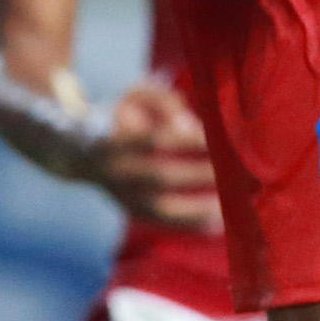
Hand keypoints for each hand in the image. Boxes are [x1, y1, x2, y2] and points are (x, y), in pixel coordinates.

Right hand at [94, 81, 221, 232]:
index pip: (155, 140)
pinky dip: (189, 225)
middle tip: (240, 173)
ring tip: (233, 205)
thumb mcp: (136, 95)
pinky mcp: (130, 209)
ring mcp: (120, 195)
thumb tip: (189, 125)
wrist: (79, 150)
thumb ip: (163, 102)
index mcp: (114, 138)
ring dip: (199, 209)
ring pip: (160, 208)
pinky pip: (161, 222)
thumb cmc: (122, 115)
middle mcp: (115, 171)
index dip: (188, 141)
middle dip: (202, 175)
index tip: (220, 140)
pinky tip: (219, 225)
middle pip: (161, 176)